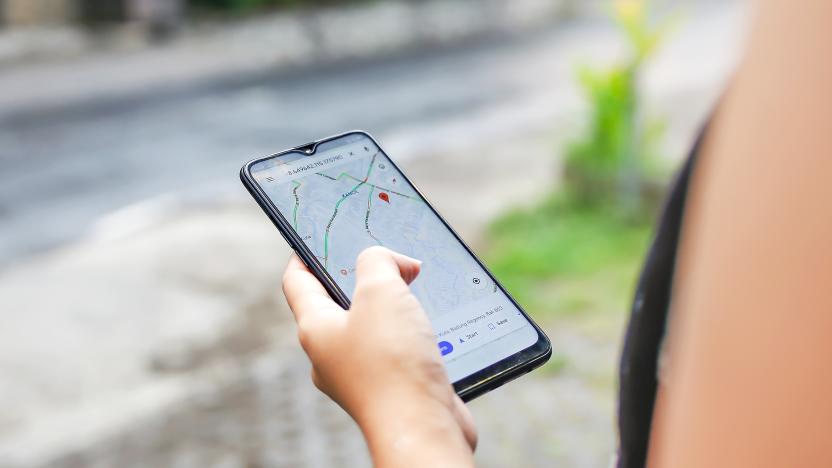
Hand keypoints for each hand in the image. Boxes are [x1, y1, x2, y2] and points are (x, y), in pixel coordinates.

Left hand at [282, 246, 476, 466]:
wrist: (422, 429)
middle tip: (386, 258)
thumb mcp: (381, 291)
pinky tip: (434, 324)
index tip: (317, 236)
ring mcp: (361, 374)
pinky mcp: (392, 388)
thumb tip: (396, 263)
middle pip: (337, 303)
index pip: (297, 282)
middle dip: (361, 277)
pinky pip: (397, 350)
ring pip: (372, 327)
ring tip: (415, 287)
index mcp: (315, 329)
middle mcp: (332, 354)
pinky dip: (412, 332)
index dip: (304, 253)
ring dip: (393, 305)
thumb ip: (378, 261)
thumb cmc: (393, 363)